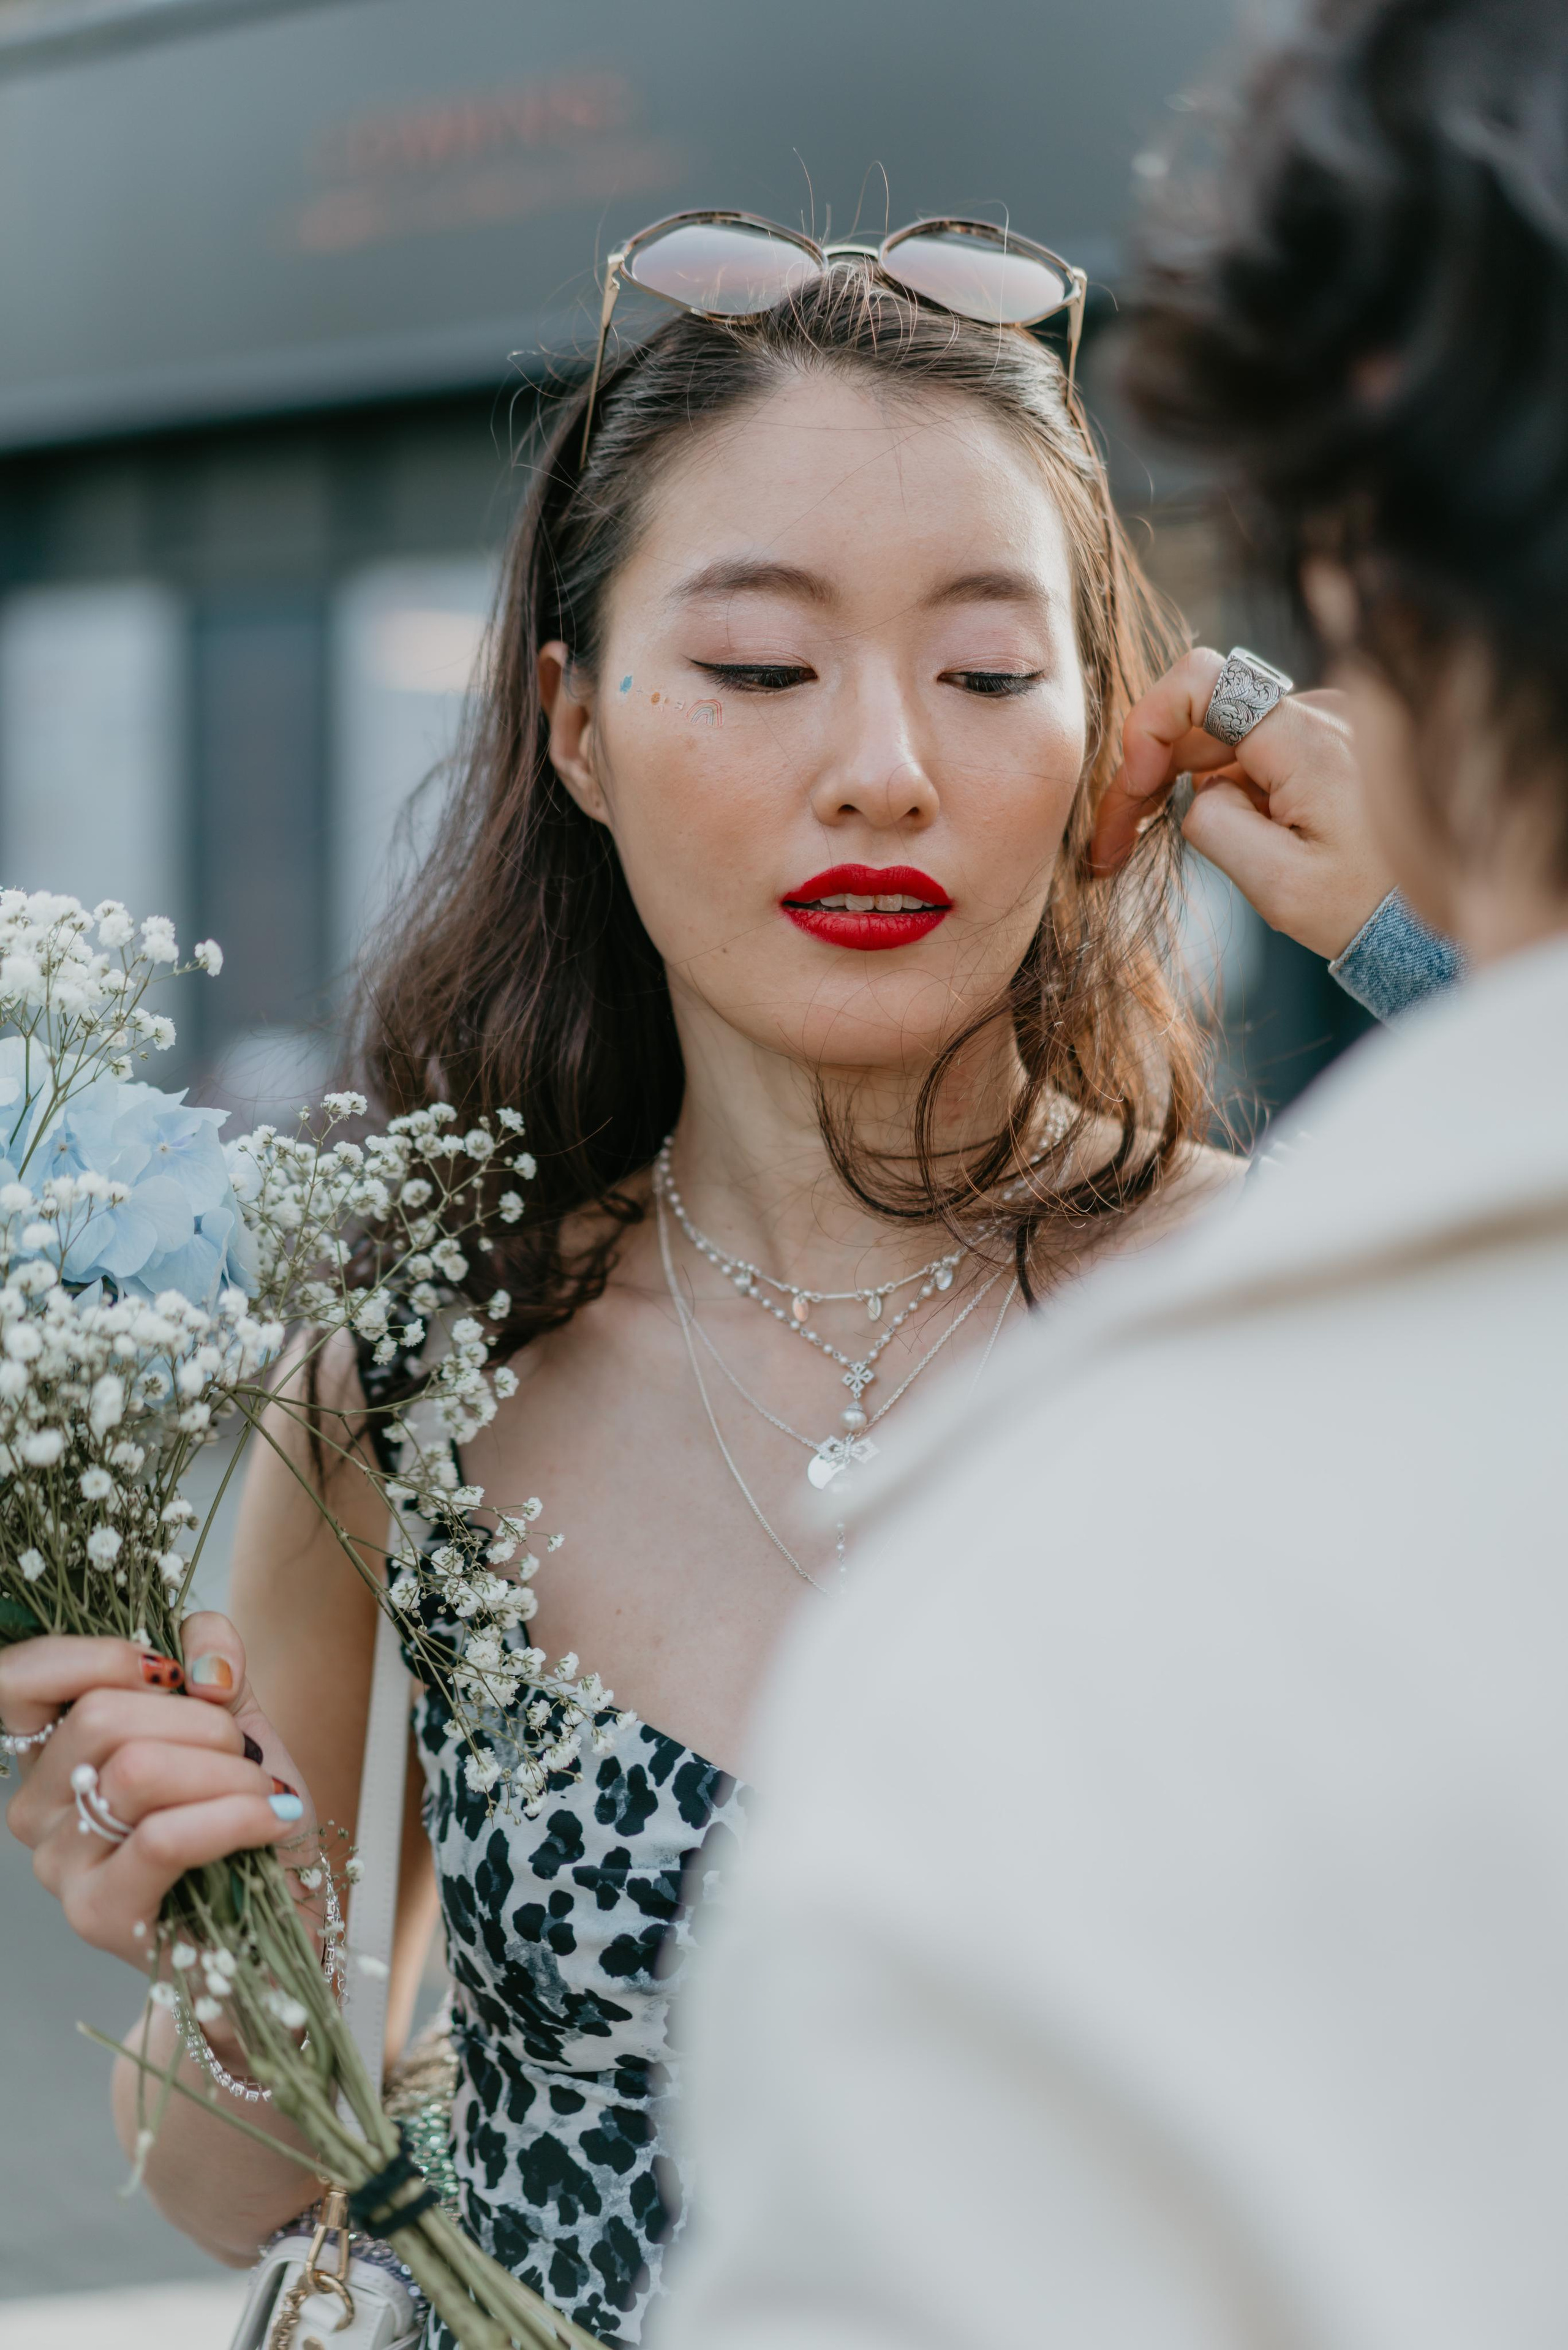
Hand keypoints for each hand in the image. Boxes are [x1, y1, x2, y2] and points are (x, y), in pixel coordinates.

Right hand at [1, 1614, 315, 1989]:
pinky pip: (163, 1837)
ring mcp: (59, 1864)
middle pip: (101, 1717)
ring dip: (226, 1771)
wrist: (280, 1915)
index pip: (17, 1678)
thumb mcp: (236, 1715)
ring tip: (262, 1793)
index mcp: (54, 1747)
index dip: (93, 1656)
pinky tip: (271, 1819)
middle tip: (242, 1756)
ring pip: (136, 1771)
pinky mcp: (96, 1914)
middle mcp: (37, 1806)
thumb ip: (212, 1660)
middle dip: (201, 1722)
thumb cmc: (247, 1812)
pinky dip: (234, 1815)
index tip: (171, 1673)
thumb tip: (198, 1656)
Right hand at [1090, 647, 1395, 961]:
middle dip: (1154, 772)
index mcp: (1308, 744)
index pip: (1203, 680)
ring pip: (1229, 737)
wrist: (1429, 920)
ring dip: (1195, 786)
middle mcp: (1324, 715)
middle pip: (1205, 716)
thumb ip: (1216, 826)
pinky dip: (1234, 788)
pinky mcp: (1335, 742)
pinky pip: (1262, 750)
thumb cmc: (1363, 910)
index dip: (1150, 723)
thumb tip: (1195, 792)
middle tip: (1117, 841)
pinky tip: (1240, 836)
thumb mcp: (1279, 886)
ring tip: (1180, 849)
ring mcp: (1332, 724)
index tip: (1138, 783)